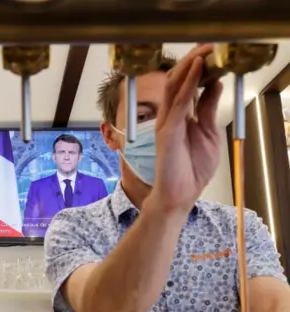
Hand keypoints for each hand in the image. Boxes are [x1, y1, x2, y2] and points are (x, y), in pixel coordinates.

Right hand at [151, 44, 223, 214]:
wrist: (179, 194)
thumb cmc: (191, 169)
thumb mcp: (208, 133)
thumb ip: (208, 109)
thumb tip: (214, 84)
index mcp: (180, 116)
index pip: (186, 85)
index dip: (197, 67)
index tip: (212, 52)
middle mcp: (170, 115)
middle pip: (176, 80)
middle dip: (192, 61)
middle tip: (208, 46)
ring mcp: (167, 122)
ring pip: (173, 86)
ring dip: (189, 66)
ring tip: (203, 51)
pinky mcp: (167, 131)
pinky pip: (178, 102)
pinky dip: (188, 84)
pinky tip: (197, 69)